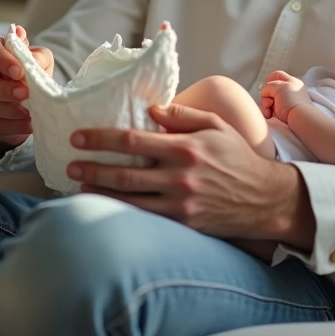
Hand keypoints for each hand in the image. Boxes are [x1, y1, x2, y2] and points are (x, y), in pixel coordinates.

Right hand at [0, 25, 52, 148]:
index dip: (2, 60)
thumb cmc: (29, 71)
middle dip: (4, 90)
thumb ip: (38, 57)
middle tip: (25, 94)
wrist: (24, 94)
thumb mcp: (40, 60)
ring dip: (10, 111)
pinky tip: (26, 124)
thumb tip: (35, 60)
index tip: (19, 72)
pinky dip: (11, 126)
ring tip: (30, 113)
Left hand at [67, 103, 311, 241]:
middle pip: (123, 172)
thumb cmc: (239, 159)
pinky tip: (105, 207)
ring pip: (129, 200)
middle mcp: (179, 176)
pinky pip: (145, 218)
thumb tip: (151, 110)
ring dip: (100, 193)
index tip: (78, 137)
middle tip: (69, 165)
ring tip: (78, 187)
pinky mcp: (183, 224)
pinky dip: (121, 212)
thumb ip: (183, 115)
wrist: (265, 199)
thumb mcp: (217, 126)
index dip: (100, 139)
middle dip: (91, 168)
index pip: (132, 140)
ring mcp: (180, 203)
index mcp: (185, 147)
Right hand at [260, 71, 309, 122]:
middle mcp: (288, 91)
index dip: (269, 79)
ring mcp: (285, 102)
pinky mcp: (282, 112)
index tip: (267, 87)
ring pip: (269, 100)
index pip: (277, 75)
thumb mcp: (278, 87)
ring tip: (269, 111)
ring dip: (266, 105)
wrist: (299, 118)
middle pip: (270, 90)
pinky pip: (270, 109)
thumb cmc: (291, 101)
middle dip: (266, 96)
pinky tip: (269, 115)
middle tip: (269, 102)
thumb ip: (269, 86)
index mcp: (290, 82)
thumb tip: (266, 94)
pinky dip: (267, 112)